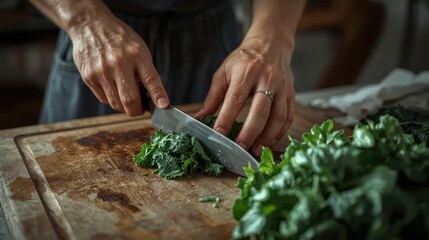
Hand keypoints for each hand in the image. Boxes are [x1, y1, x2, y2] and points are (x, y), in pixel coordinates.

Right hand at [69, 12, 168, 114]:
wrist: (90, 25)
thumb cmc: (119, 40)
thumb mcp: (139, 49)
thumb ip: (145, 71)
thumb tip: (152, 97)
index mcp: (137, 54)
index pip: (151, 79)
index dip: (158, 95)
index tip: (163, 106)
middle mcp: (119, 63)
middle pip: (130, 99)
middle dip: (137, 110)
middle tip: (139, 109)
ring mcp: (102, 70)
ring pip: (116, 103)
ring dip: (124, 107)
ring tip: (127, 100)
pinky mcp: (89, 76)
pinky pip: (103, 99)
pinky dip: (111, 100)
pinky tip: (113, 90)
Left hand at [195, 38, 294, 155]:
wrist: (271, 44)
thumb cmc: (244, 60)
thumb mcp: (224, 72)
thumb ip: (213, 97)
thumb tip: (200, 118)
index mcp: (246, 72)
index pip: (235, 98)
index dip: (227, 117)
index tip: (219, 133)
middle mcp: (267, 79)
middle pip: (260, 110)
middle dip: (250, 132)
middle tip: (240, 147)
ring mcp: (282, 87)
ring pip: (278, 116)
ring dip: (267, 136)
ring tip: (255, 149)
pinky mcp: (291, 94)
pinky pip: (289, 117)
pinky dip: (280, 133)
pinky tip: (269, 142)